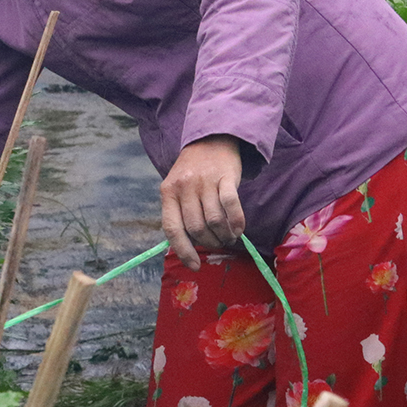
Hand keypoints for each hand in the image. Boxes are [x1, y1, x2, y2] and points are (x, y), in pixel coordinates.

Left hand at [159, 135, 246, 271]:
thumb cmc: (192, 172)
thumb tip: (187, 247)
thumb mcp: (177, 189)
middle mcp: (184, 187)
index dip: (183, 250)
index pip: (172, 228)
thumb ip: (180, 213)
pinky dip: (237, 222)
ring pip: (215, 221)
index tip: (194, 266)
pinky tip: (239, 229)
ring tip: (229, 237)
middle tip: (218, 243)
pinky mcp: (226, 177)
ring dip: (225, 235)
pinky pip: (232, 206)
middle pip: (196, 228)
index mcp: (167, 192)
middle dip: (209, 242)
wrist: (210, 140)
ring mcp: (205, 181)